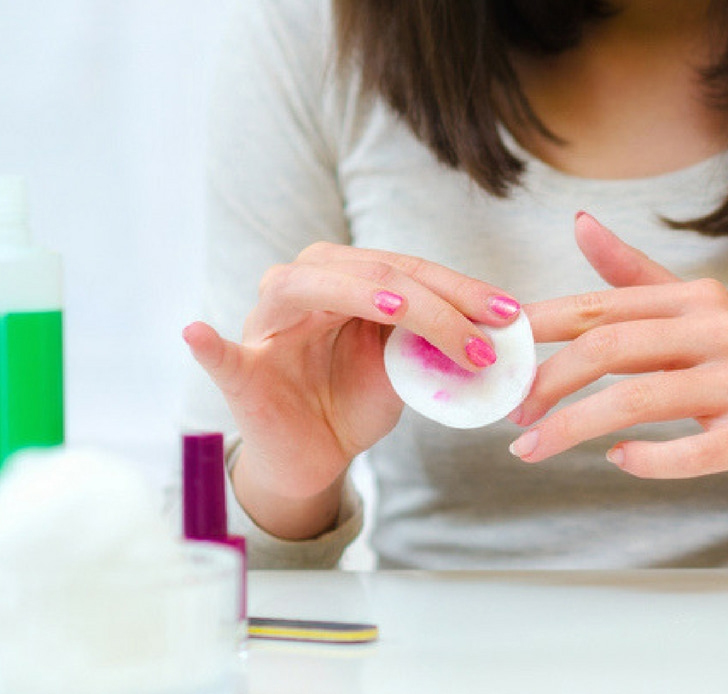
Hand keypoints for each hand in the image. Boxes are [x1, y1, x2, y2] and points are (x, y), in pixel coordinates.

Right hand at [183, 242, 521, 537]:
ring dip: (358, 295)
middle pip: (372, 274)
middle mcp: (305, 286)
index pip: (410, 271)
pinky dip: (208, 345)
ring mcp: (268, 326)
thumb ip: (438, 342)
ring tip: (401, 309)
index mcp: (347, 278)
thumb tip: (508, 330)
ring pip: (305, 289)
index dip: (462, 290)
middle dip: (435, 304)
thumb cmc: (358, 398)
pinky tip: (197, 334)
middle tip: (484, 337)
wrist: (316, 451)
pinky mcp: (242, 372)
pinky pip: (220, 355)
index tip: (510, 315)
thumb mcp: (407, 368)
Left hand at [510, 212, 727, 486]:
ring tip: (533, 447)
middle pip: (611, 347)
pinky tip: (618, 460)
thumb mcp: (695, 313)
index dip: (544, 328)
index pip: (603, 306)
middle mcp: (721, 331)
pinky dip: (645, 459)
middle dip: (549, 380)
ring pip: (637, 400)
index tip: (503, 351)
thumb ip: (634, 276)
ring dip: (573, 427)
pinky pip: (688, 452)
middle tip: (515, 410)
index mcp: (698, 298)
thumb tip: (580, 223)